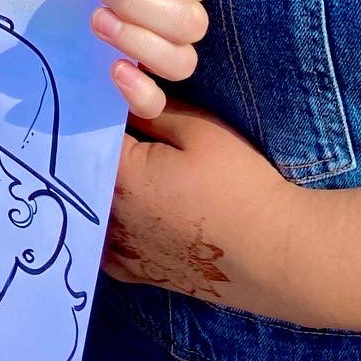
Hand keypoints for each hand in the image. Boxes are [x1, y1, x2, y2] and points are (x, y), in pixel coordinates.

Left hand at [90, 0, 209, 119]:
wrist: (88, 8)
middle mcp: (188, 25)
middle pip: (189, 22)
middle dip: (139, 1)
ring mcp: (173, 60)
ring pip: (181, 62)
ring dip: (136, 40)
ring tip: (98, 19)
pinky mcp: (149, 95)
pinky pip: (156, 104)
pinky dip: (139, 91)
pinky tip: (116, 69)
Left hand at [102, 100, 305, 322]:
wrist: (276, 255)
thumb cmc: (239, 185)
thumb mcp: (198, 130)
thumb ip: (148, 108)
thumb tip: (116, 87)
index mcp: (120, 175)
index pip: (87, 132)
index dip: (93, 109)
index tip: (99, 94)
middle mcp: (109, 217)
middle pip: (84, 171)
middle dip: (92, 146)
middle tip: (113, 125)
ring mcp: (121, 252)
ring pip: (90, 209)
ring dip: (95, 186)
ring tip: (123, 167)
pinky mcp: (138, 274)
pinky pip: (104, 246)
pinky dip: (105, 226)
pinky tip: (121, 210)